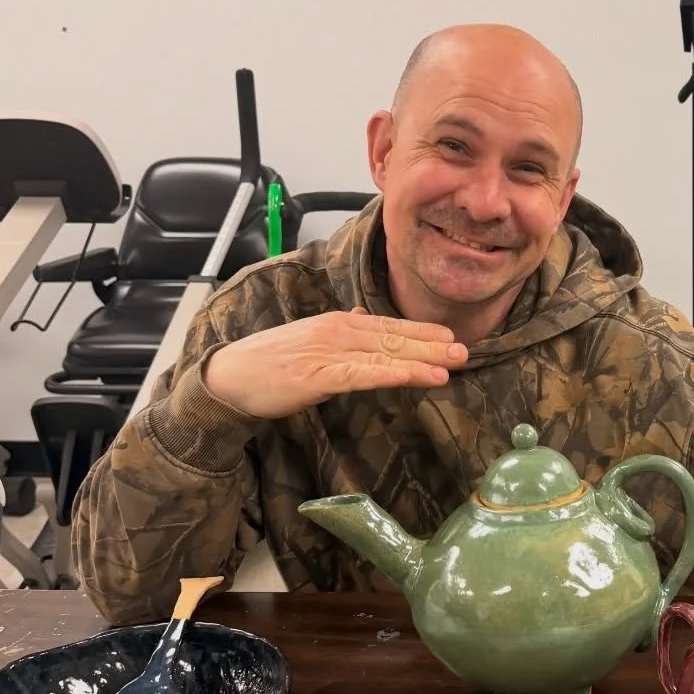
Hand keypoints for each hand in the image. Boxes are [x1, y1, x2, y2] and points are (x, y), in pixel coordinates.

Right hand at [202, 310, 466, 420]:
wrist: (228, 377)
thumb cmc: (267, 364)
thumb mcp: (308, 341)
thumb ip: (339, 331)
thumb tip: (364, 316)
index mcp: (336, 323)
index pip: (386, 325)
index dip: (420, 331)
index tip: (448, 336)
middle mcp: (337, 331)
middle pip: (393, 336)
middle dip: (431, 343)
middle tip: (466, 348)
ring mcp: (330, 352)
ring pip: (386, 353)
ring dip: (423, 358)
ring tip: (454, 362)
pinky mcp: (321, 375)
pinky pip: (368, 374)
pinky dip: (399, 374)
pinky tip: (423, 377)